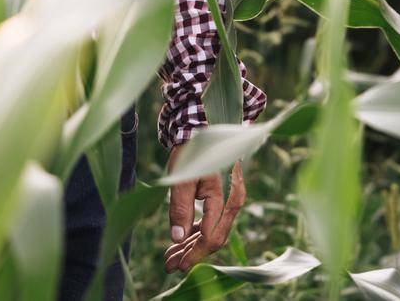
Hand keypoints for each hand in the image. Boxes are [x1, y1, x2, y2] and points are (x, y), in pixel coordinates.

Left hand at [163, 144, 245, 273]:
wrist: (199, 134)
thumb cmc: (191, 154)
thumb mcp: (181, 180)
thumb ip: (181, 208)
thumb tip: (178, 238)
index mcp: (223, 197)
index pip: (210, 236)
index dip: (194, 254)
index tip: (177, 266)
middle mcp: (230, 203)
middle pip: (213, 240)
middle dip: (191, 255)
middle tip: (169, 266)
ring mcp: (226, 204)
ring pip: (211, 234)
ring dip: (191, 248)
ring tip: (170, 258)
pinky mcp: (219, 203)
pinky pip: (209, 225)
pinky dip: (194, 236)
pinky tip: (179, 242)